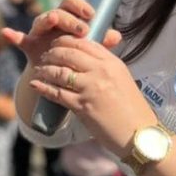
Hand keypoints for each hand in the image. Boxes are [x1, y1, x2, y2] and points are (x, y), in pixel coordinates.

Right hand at [2, 0, 116, 69]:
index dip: (81, 6)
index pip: (72, 3)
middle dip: (70, 18)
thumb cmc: (76, 56)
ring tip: (54, 20)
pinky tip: (7, 32)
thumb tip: (117, 35)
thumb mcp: (89, 49)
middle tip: (83, 30)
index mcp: (68, 18)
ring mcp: (39, 33)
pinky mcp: (29, 46)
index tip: (91, 14)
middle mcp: (52, 22)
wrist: (58, 76)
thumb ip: (101, 41)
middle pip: (59, 10)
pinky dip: (12, 36)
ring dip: (48, 19)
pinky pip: (19, 39)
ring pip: (42, 21)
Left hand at [29, 33, 156, 157]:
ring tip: (39, 70)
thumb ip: (105, 68)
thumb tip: (85, 60)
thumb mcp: (122, 80)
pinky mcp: (82, 106)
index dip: (66, 41)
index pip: (84, 43)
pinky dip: (43, 88)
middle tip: (45, 56)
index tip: (57, 44)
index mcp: (112, 63)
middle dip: (52, 53)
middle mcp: (101, 71)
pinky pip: (56, 93)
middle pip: (68, 53)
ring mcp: (91, 88)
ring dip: (45, 69)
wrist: (140, 135)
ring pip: (59, 71)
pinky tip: (36, 85)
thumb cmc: (132, 110)